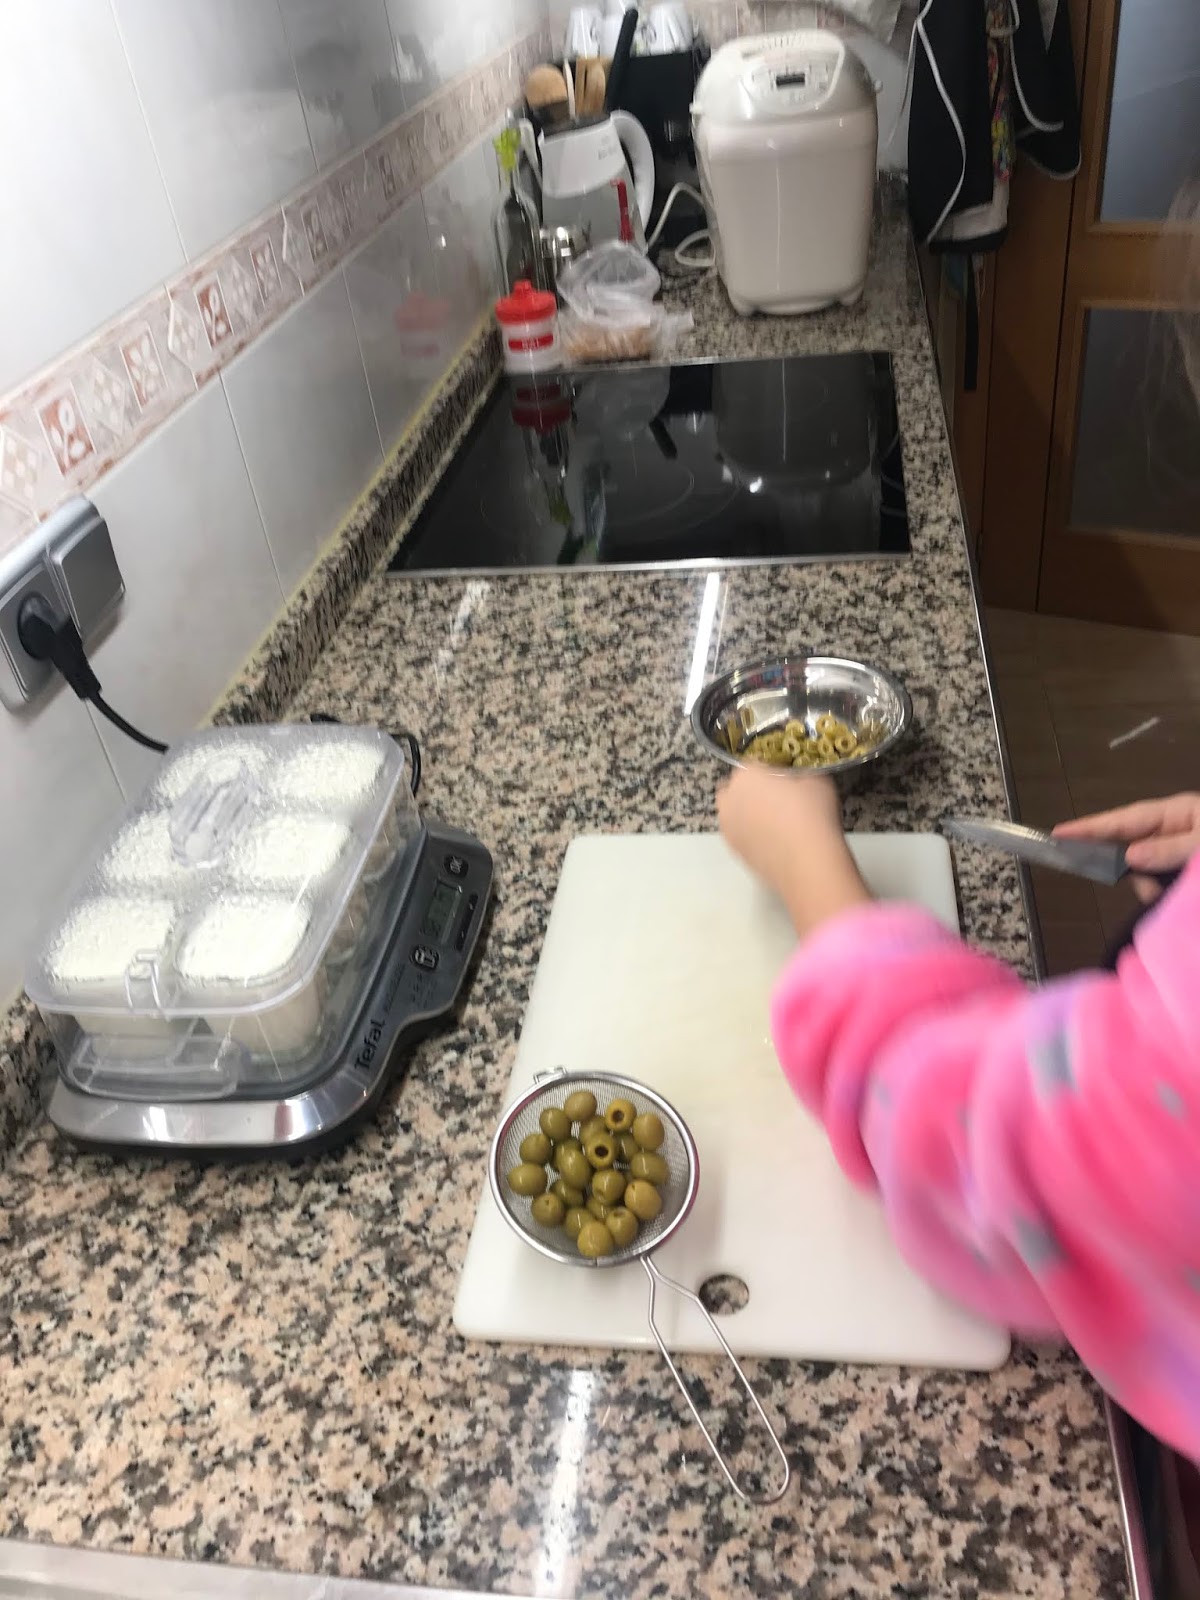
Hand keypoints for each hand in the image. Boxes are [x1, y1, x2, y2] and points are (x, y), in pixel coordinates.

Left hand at [717, 766, 869, 936]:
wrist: (808, 863)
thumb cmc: (813, 815)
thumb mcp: (818, 781)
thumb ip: (801, 775)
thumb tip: (798, 780)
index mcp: (747, 775)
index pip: (754, 764)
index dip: (771, 769)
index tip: (786, 778)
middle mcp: (730, 799)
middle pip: (736, 788)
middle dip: (750, 789)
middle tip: (776, 798)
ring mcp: (728, 827)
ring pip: (734, 813)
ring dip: (746, 812)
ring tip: (773, 822)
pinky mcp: (734, 851)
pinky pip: (739, 835)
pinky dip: (750, 834)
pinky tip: (771, 841)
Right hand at [1054, 792, 1199, 902]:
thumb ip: (1171, 849)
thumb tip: (1129, 856)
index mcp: (1177, 812)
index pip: (1124, 819)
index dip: (1090, 827)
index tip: (1057, 834)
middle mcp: (1173, 830)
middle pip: (1131, 845)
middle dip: (1131, 870)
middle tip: (1143, 886)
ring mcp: (1178, 852)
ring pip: (1145, 870)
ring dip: (1152, 887)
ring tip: (1167, 895)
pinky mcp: (1184, 873)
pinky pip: (1160, 884)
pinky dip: (1164, 894)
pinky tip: (1173, 898)